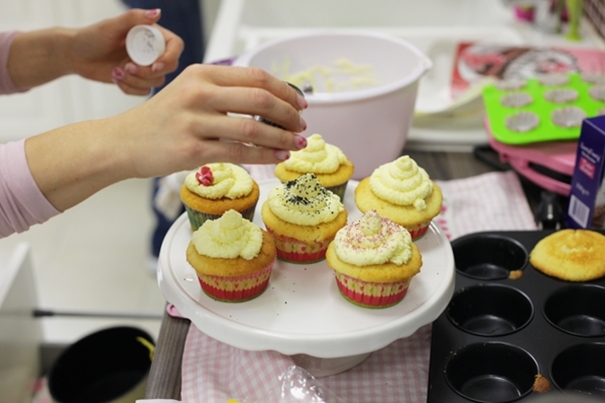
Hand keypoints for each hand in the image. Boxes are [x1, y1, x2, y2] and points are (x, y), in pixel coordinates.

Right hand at [25, 64, 308, 210]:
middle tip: (302, 126)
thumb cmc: (162, 119)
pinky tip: (277, 158)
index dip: (286, 90)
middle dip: (289, 114)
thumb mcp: (190, 91)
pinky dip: (264, 156)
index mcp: (202, 73)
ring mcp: (194, 121)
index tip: (301, 103)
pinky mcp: (191, 150)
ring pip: (252, 127)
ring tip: (296, 144)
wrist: (123, 142)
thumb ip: (224, 90)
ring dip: (282, 138)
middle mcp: (198, 93)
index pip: (256, 77)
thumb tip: (271, 102)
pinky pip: (238, 152)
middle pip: (260, 99)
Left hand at [70, 8, 183, 94]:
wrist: (75, 55)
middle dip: (148, 73)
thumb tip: (157, 13)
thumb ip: (135, 18)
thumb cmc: (91, 37)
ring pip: (156, 82)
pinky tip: (116, 77)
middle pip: (169, 67)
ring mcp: (145, 67)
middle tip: (127, 67)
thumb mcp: (112, 26)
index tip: (155, 66)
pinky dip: (129, 88)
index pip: (175, 47)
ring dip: (136, 81)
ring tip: (117, 72)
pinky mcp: (137, 81)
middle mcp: (152, 51)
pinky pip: (144, 91)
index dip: (170, 58)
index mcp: (151, 35)